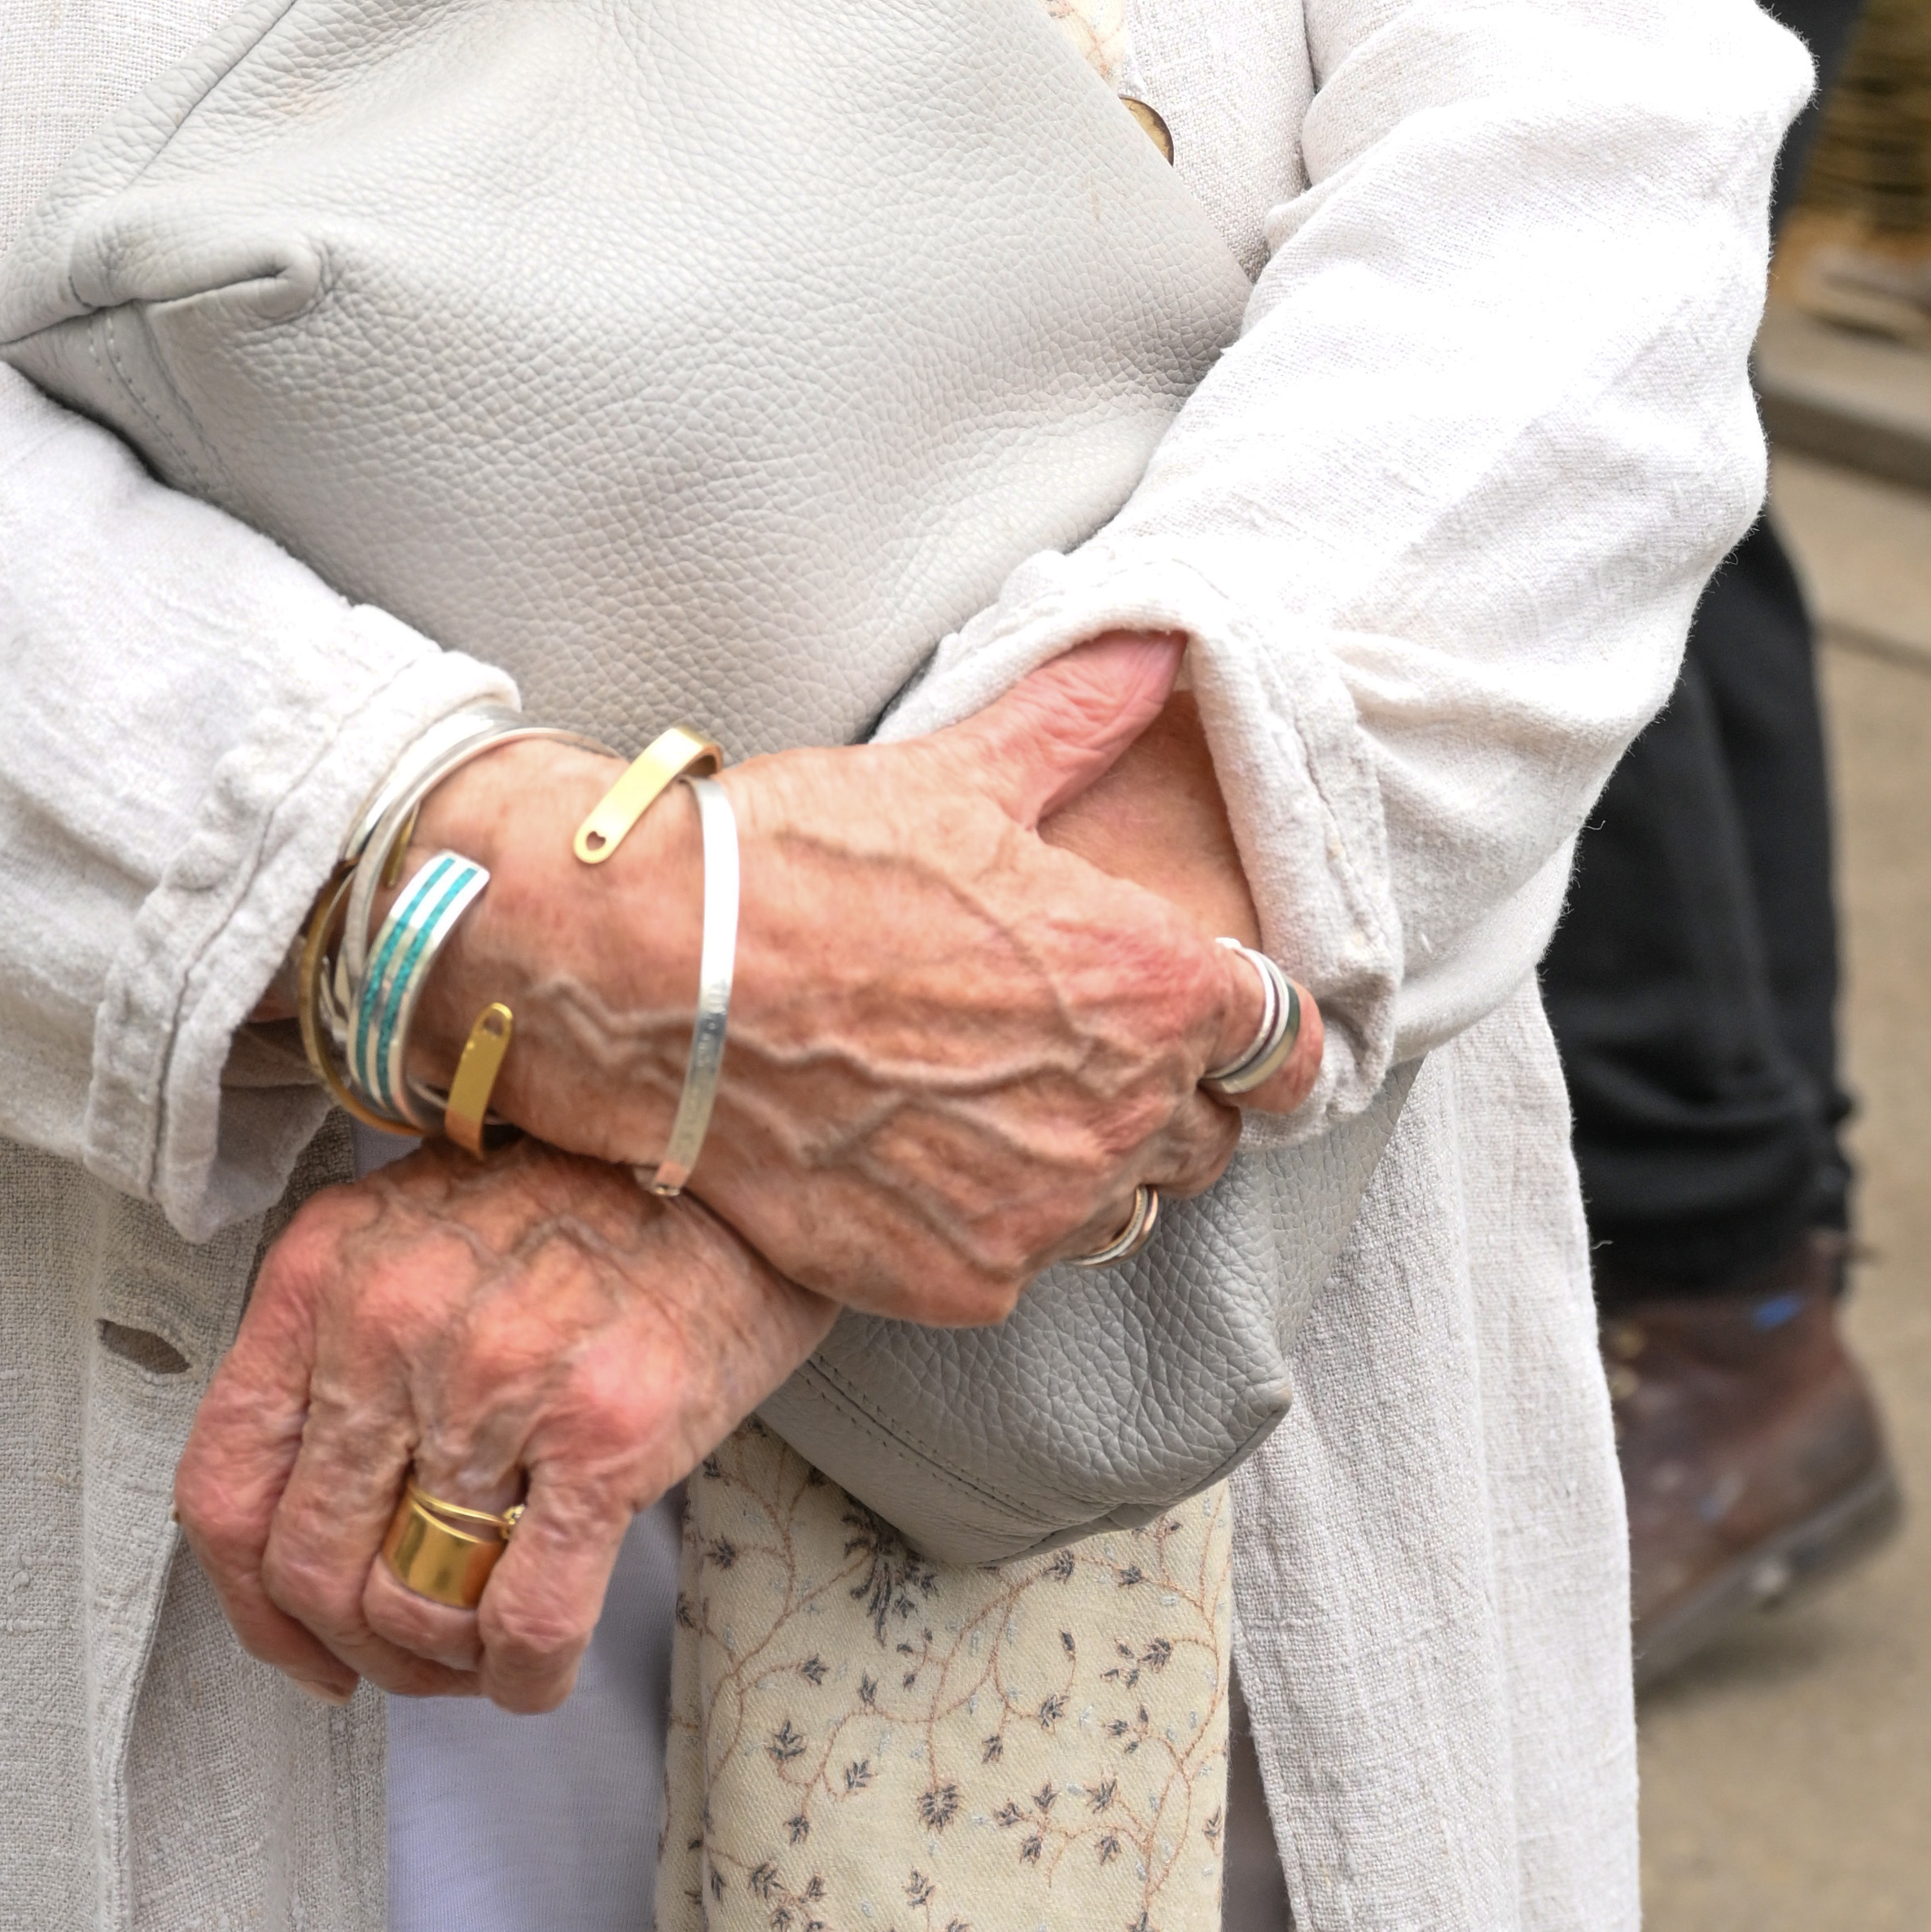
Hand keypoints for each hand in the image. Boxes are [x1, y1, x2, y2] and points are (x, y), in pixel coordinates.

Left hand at [179, 1136, 827, 1711]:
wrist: (729, 1154)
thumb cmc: (577, 1201)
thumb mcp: (409, 1237)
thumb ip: (339, 1356)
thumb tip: (304, 1526)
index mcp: (321, 1270)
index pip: (222, 1482)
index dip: (249, 1601)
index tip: (298, 1640)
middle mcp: (387, 1322)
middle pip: (309, 1567)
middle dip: (357, 1646)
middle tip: (411, 1653)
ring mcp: (493, 1379)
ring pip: (409, 1607)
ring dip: (445, 1660)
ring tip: (483, 1637)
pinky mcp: (601, 1434)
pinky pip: (526, 1622)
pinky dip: (524, 1674)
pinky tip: (535, 1662)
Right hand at [412, 636, 1322, 1326]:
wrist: (649, 981)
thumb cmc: (801, 864)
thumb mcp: (957, 771)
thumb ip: (1081, 718)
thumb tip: (1162, 650)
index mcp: (1149, 982)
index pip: (1281, 1039)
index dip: (1250, 1024)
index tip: (1215, 1020)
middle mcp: (1119, 1113)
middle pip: (1206, 1134)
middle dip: (1156, 1091)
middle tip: (1055, 1040)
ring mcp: (1041, 1210)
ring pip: (1116, 1205)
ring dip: (1076, 1160)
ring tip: (978, 1094)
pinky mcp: (962, 1281)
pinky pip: (1018, 1261)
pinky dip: (983, 1219)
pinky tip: (911, 1149)